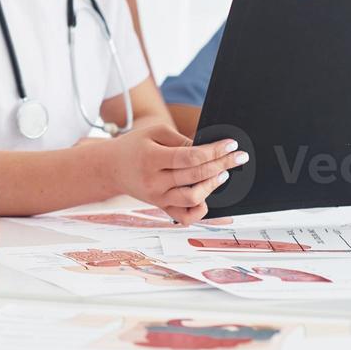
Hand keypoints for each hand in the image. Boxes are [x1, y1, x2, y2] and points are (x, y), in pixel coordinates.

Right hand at [103, 126, 248, 225]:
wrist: (110, 167)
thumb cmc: (134, 146)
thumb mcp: (154, 133)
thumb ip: (181, 140)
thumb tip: (208, 149)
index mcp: (152, 158)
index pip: (190, 156)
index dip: (215, 151)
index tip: (232, 145)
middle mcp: (154, 181)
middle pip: (196, 175)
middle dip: (222, 164)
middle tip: (240, 157)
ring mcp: (158, 197)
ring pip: (193, 197)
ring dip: (212, 185)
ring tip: (223, 174)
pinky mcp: (161, 207)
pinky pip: (185, 216)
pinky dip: (200, 210)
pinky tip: (206, 196)